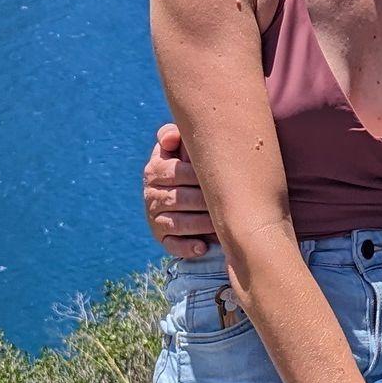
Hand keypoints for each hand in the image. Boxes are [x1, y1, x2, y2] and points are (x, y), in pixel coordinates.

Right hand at [143, 122, 214, 258]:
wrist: (187, 191)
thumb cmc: (192, 165)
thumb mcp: (183, 146)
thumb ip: (175, 135)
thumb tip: (169, 138)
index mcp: (155, 169)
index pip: (175, 172)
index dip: (197, 175)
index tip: (219, 177)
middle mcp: (152, 194)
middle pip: (180, 199)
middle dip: (205, 202)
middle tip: (230, 203)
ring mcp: (155, 217)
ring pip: (179, 223)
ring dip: (202, 225)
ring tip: (222, 224)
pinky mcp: (162, 238)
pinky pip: (173, 245)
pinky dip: (188, 247)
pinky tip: (203, 246)